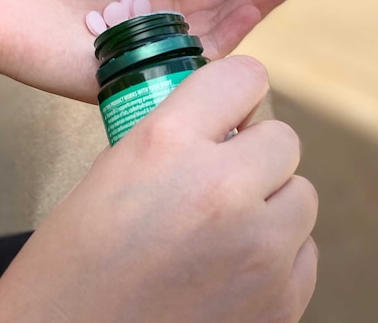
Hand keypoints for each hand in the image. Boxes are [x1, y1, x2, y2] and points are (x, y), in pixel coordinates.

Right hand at [0, 56, 318, 322]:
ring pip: (301, 196)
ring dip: (269, 205)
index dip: (234, 94)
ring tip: (223, 230)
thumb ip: (174, 138)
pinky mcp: (280, 301)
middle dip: (252, 155)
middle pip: (282, 139)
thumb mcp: (110, 175)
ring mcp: (258, 250)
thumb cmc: (72, 268)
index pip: (243, 78)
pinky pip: (304, 252)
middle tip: (219, 178)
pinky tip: (232, 269)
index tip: (229, 109)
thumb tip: (224, 125)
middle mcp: (220, 189)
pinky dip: (277, 256)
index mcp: (167, 144)